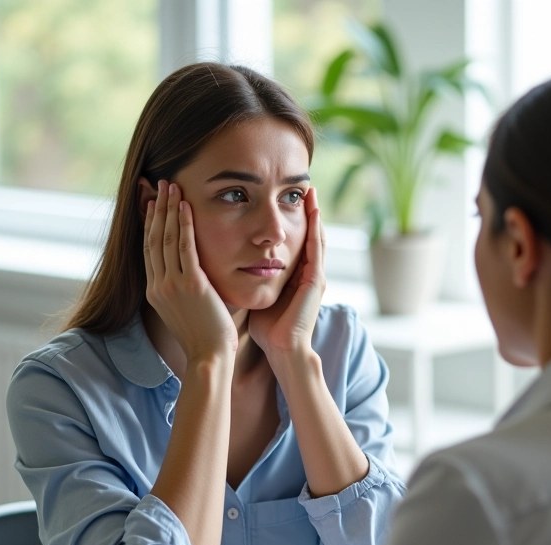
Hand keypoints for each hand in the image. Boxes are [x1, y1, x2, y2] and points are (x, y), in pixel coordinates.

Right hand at [144, 180, 237, 361]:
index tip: (152, 203)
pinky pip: (185, 247)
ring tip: (171, 186)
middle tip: (159, 184)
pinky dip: (184, 224)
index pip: (149, 250)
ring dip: (169, 209)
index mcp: (154, 292)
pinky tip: (185, 206)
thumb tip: (189, 276)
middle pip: (153, 238)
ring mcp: (172, 284)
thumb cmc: (204, 338)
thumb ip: (182, 291)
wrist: (209, 356)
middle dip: (156, 209)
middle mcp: (158, 285)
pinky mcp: (190, 285)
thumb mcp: (184, 311)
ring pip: (167, 238)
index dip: (149, 224)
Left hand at [248, 187, 325, 359]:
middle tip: (304, 187)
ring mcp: (315, 277)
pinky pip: (317, 249)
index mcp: (296, 277)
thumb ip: (253, 280)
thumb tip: (233, 266)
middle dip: (307, 212)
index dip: (292, 221)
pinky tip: (314, 212)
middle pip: (309, 235)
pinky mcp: (316, 281)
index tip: (283, 200)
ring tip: (310, 192)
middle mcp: (309, 274)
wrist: (284, 350)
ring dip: (315, 214)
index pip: (296, 242)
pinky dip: (316, 229)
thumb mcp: (260, 296)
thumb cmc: (269, 330)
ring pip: (317, 238)